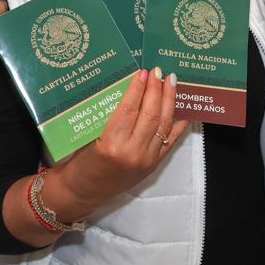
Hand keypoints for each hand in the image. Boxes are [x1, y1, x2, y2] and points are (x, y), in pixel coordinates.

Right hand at [48, 68, 189, 217]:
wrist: (83, 192)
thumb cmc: (80, 162)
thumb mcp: (90, 136)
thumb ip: (110, 117)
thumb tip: (130, 90)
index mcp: (111, 144)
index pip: (129, 109)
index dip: (137, 89)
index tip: (143, 72)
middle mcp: (131, 152)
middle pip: (149, 115)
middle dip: (156, 90)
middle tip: (159, 72)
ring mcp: (145, 160)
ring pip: (162, 125)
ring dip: (169, 101)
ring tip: (171, 83)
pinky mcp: (152, 166)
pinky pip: (169, 141)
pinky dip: (177, 125)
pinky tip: (183, 111)